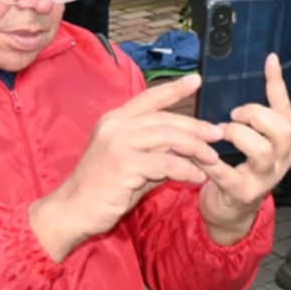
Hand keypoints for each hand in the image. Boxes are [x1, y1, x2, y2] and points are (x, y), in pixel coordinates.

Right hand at [28, 74, 221, 262]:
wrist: (74, 209)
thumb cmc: (102, 188)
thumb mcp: (130, 162)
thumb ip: (154, 151)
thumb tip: (184, 148)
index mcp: (115, 119)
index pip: (149, 98)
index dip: (174, 89)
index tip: (197, 80)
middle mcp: (116, 125)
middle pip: (165, 119)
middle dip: (195, 126)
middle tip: (217, 134)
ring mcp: (119, 143)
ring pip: (169, 138)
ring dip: (195, 148)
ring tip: (212, 158)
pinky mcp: (125, 164)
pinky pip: (166, 164)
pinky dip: (186, 170)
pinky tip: (197, 177)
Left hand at [198, 54, 290, 244]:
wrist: (231, 211)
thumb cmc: (239, 166)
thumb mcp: (250, 138)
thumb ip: (252, 114)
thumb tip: (251, 74)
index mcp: (285, 142)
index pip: (285, 109)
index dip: (277, 84)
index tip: (269, 59)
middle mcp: (282, 159)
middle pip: (281, 129)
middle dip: (255, 115)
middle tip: (233, 114)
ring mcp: (266, 178)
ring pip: (262, 151)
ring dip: (238, 136)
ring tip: (221, 133)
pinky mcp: (244, 193)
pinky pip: (228, 173)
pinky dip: (212, 161)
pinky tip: (200, 153)